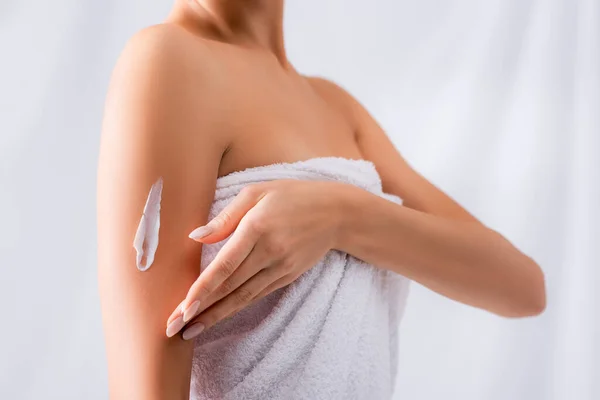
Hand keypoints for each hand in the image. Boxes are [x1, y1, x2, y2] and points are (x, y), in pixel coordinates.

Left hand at [165, 179, 348, 339]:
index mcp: (257, 227)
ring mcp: (280, 267)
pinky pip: (256, 295)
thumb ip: (225, 216)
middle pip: (229, 287)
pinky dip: (235, 308)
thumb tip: (195, 237)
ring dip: (214, 316)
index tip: (183, 308)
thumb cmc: (292, 196)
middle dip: (200, 309)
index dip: (202, 289)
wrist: (337, 214)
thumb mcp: (257, 192)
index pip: (225, 265)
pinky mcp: (287, 276)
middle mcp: (269, 252)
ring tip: (189, 332)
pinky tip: (218, 316)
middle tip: (172, 328)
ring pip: (242, 297)